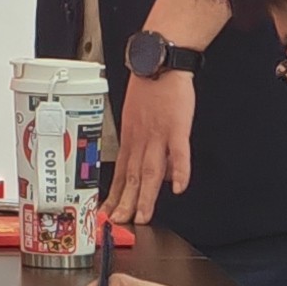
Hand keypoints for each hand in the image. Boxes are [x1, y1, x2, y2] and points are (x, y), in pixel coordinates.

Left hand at [104, 63, 192, 223]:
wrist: (159, 61)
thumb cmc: (149, 87)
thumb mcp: (137, 117)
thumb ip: (142, 143)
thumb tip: (151, 167)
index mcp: (131, 138)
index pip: (121, 174)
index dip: (115, 196)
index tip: (107, 214)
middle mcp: (140, 140)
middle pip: (132, 178)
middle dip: (125, 204)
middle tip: (118, 224)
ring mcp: (158, 135)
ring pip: (150, 171)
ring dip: (146, 196)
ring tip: (143, 217)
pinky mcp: (176, 127)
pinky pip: (178, 152)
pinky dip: (179, 170)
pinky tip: (179, 187)